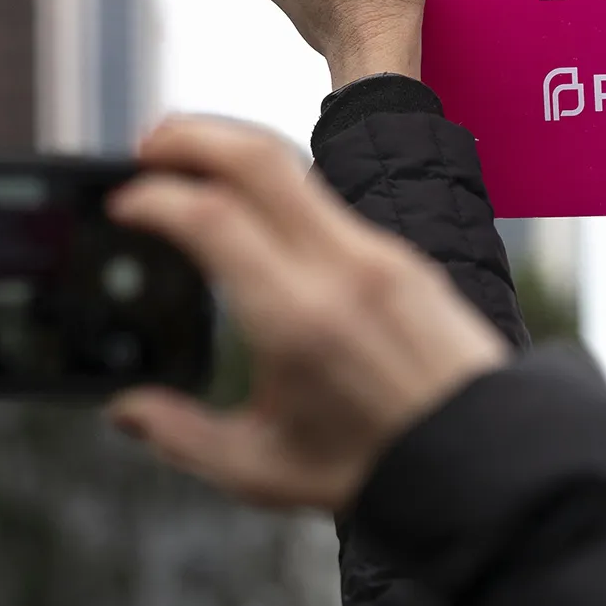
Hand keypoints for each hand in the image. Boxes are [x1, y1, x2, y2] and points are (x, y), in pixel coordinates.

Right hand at [104, 115, 505, 510]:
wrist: (482, 456)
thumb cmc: (373, 468)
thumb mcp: (261, 469)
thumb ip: (180, 436)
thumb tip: (124, 411)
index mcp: (298, 319)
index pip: (214, 218)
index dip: (155, 197)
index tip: (122, 204)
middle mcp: (342, 270)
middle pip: (258, 158)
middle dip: (190, 135)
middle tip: (145, 145)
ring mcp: (380, 255)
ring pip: (299, 169)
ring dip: (235, 153)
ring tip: (190, 167)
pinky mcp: (403, 257)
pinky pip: (329, 203)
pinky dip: (278, 191)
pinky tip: (253, 215)